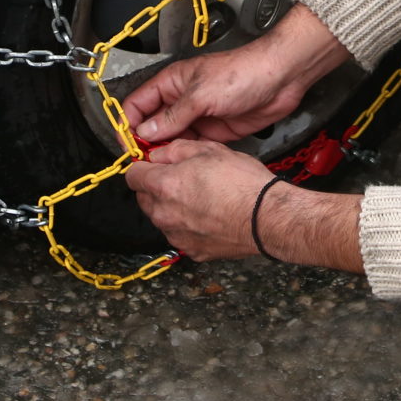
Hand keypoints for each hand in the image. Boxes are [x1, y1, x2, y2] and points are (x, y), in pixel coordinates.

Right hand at [124, 3, 350, 143]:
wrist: (279, 79)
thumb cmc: (242, 73)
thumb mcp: (201, 95)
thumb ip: (172, 116)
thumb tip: (146, 131)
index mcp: (172, 83)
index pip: (137, 104)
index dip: (128, 124)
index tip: (127, 145)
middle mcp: (181, 100)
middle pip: (152, 124)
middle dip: (145, 142)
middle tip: (143, 162)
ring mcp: (197, 116)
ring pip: (171, 138)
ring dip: (165, 151)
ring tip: (161, 167)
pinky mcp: (213, 131)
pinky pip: (191, 145)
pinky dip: (184, 155)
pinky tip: (182, 164)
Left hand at [125, 140, 363, 270]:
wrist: (268, 218)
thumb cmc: (243, 183)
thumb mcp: (210, 150)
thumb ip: (176, 149)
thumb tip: (159, 154)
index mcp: (164, 186)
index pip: (132, 175)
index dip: (142, 166)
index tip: (153, 164)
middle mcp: (164, 214)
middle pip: (143, 198)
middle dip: (156, 187)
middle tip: (182, 178)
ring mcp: (177, 236)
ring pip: (161, 218)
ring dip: (171, 207)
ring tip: (200, 198)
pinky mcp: (192, 251)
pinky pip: (179, 235)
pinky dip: (187, 226)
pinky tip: (208, 216)